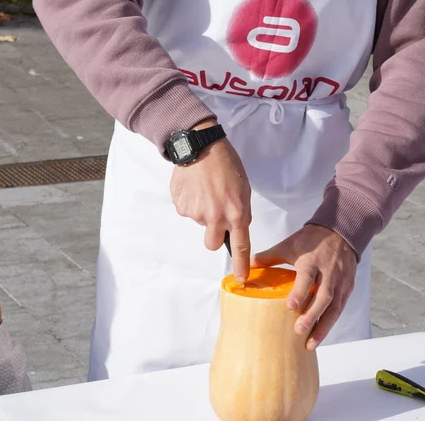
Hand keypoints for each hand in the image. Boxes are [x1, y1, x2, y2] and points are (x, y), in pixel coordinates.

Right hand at [169, 121, 251, 281]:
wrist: (200, 146)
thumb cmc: (226, 163)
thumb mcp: (243, 188)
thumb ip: (239, 211)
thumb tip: (233, 226)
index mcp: (236, 212)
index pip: (240, 246)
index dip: (241, 265)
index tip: (242, 279)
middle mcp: (216, 217)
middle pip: (212, 243)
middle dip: (214, 235)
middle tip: (215, 215)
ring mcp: (196, 213)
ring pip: (199, 222)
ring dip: (203, 210)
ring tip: (205, 188)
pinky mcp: (181, 206)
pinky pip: (187, 210)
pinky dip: (191, 201)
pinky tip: (194, 186)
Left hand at [253, 224, 356, 350]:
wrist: (341, 232)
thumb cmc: (313, 240)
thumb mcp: (290, 244)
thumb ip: (269, 256)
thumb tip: (248, 266)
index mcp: (312, 261)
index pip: (307, 278)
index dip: (300, 292)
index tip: (290, 307)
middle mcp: (329, 273)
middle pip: (323, 297)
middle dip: (313, 316)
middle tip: (299, 331)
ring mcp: (341, 282)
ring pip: (334, 307)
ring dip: (323, 327)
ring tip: (310, 343)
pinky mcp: (347, 288)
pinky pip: (340, 308)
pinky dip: (331, 322)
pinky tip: (320, 335)